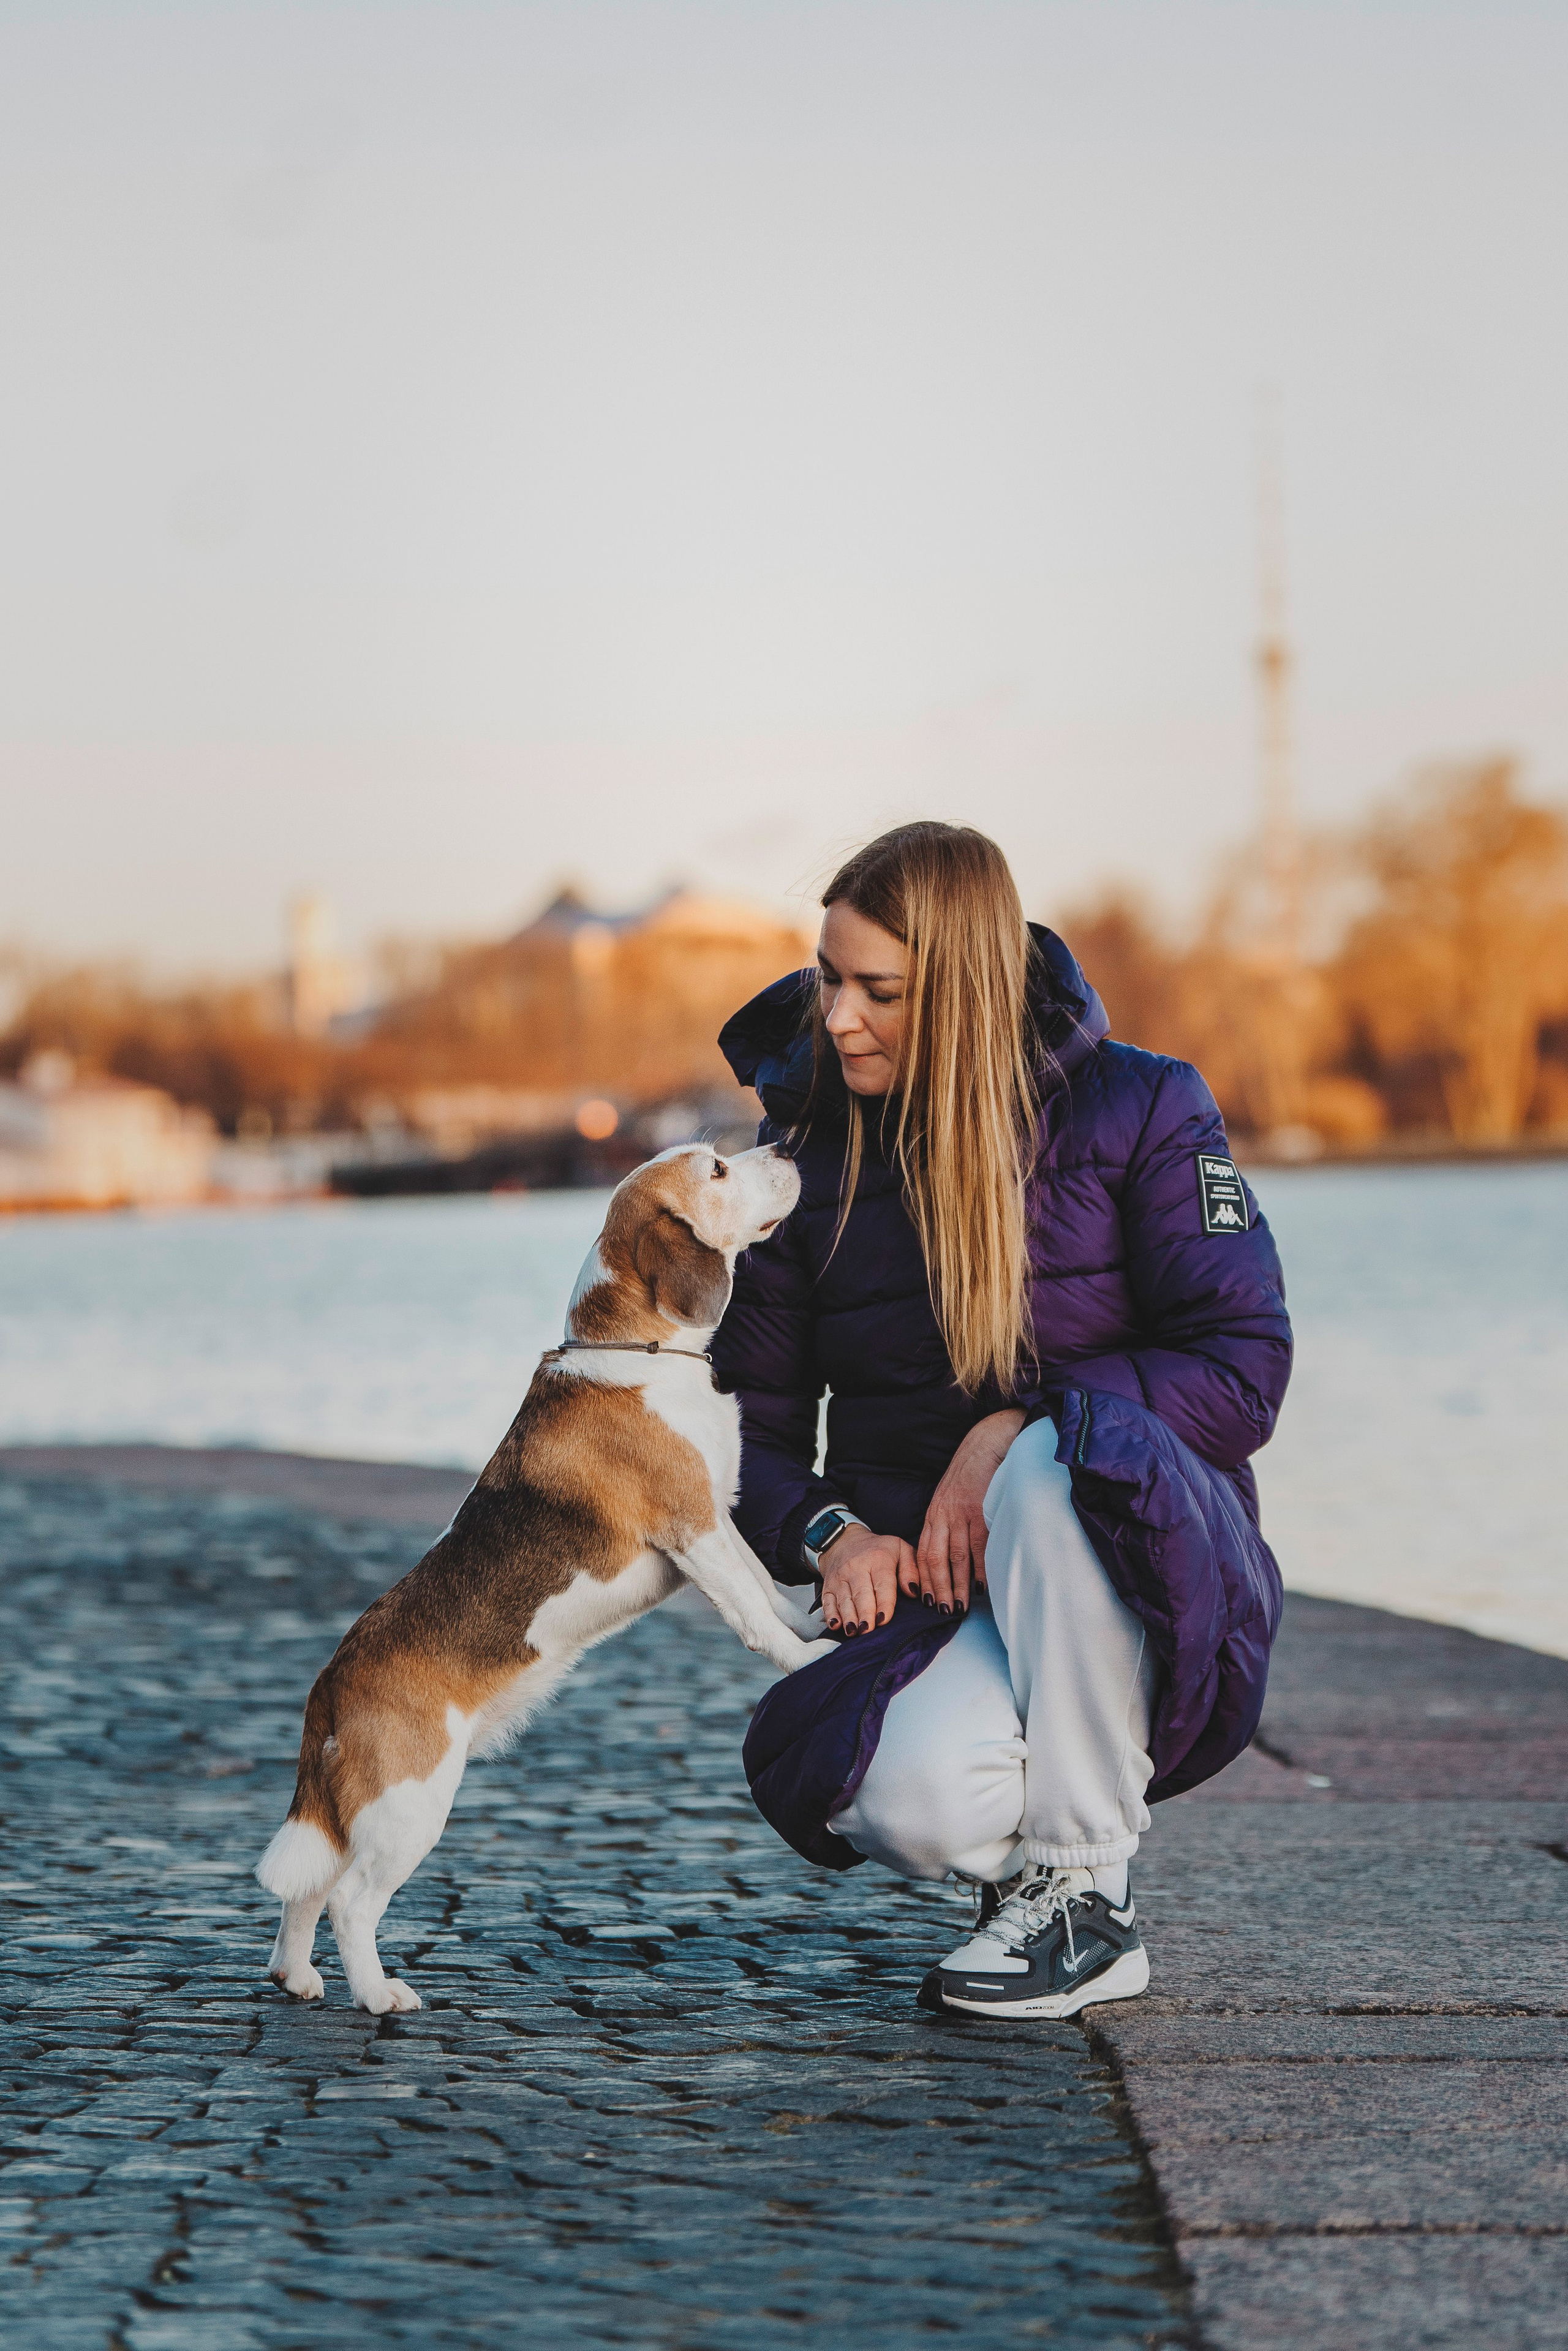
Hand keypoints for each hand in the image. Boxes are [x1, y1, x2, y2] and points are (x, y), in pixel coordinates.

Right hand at [817, 1523, 916, 1637]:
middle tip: (868, 1631)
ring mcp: (840, 1578)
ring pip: (844, 1601)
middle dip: (864, 1614)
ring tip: (854, 1632)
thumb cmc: (878, 1550)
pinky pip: (827, 1602)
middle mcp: (856, 1568)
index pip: (882, 1584)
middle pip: (861, 1595)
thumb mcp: (900, 1549)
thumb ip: (911, 1569)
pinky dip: (831, 1614)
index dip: (883, 1603)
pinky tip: (836, 1625)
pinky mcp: (828, 1587)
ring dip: (848, 1618)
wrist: (845, 1541)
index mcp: (878, 1559)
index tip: (884, 1620)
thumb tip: (913, 1591)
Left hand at [916, 1409, 1024, 1615]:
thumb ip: (946, 1525)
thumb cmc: (970, 1476)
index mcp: (934, 1514)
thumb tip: (949, 1558)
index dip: (924, 1578)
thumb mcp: (949, 1499)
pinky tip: (982, 1584)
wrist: (986, 1444)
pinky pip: (980, 1545)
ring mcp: (963, 1513)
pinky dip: (981, 1567)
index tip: (928, 1600)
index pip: (923, 1553)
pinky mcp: (982, 1510)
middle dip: (939, 1588)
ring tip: (962, 1605)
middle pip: (936, 1559)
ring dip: (959, 1584)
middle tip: (944, 1611)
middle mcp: (944, 1516)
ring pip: (957, 1556)